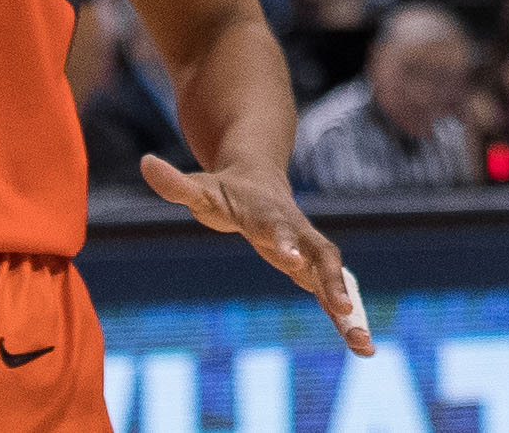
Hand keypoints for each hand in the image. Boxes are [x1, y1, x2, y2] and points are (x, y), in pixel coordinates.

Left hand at [142, 154, 378, 357]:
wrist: (261, 176)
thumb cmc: (226, 189)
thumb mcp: (199, 187)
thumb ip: (175, 182)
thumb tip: (145, 163)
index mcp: (268, 213)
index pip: (278, 227)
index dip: (286, 242)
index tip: (292, 262)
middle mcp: (296, 230)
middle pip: (320, 253)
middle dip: (332, 280)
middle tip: (344, 307)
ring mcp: (308, 249)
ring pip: (334, 276)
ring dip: (349, 308)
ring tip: (364, 344)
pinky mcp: (312, 268)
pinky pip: (331, 293)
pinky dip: (348, 318)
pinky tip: (362, 346)